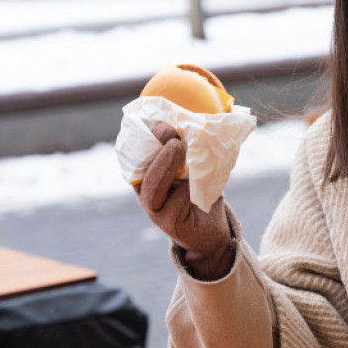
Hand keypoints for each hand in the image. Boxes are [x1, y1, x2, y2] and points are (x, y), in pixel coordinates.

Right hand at [134, 122, 233, 279]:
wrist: (212, 230)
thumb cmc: (202, 193)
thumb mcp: (196, 168)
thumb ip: (193, 149)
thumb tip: (203, 117)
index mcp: (148, 178)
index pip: (136, 159)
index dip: (141, 140)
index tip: (157, 123)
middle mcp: (147, 195)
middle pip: (143, 175)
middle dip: (156, 152)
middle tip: (170, 135)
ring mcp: (156, 212)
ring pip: (153, 192)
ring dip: (165, 168)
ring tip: (178, 148)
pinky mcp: (171, 226)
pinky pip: (177, 204)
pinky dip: (188, 190)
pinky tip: (199, 181)